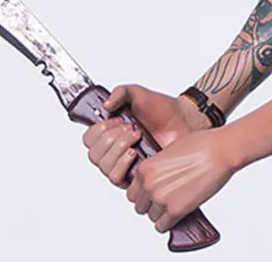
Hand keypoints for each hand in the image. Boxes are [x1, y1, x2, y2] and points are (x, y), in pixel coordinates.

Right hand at [81, 84, 206, 187]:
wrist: (183, 120)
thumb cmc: (162, 109)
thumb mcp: (137, 93)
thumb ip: (119, 93)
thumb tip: (105, 106)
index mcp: (110, 132)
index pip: (89, 139)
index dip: (99, 130)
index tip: (117, 120)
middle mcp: (114, 150)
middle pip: (94, 155)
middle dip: (111, 138)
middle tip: (130, 128)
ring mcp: (124, 164)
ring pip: (104, 167)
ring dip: (118, 149)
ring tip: (136, 137)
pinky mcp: (135, 176)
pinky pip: (117, 179)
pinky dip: (123, 164)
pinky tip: (136, 152)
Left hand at [128, 128, 236, 232]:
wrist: (221, 151)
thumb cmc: (202, 145)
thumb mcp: (171, 149)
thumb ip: (158, 166)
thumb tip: (157, 177)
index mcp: (145, 168)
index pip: (132, 192)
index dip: (144, 194)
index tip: (154, 194)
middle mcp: (149, 184)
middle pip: (140, 207)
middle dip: (151, 205)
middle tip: (166, 201)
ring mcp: (161, 198)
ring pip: (152, 217)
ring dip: (162, 214)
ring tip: (176, 205)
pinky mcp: (175, 210)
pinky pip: (162, 226)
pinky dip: (169, 223)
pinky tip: (179, 214)